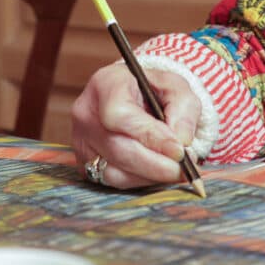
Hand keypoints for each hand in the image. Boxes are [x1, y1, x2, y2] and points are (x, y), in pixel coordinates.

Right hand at [71, 62, 200, 189]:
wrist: (133, 95)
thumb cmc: (154, 89)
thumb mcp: (176, 86)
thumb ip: (183, 108)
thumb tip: (182, 141)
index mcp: (106, 84)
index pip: (120, 115)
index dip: (150, 136)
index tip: (178, 150)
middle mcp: (86, 112)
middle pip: (116, 147)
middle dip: (154, 164)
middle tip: (183, 169)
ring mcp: (80, 140)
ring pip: (112, 170)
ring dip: (148, 176)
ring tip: (175, 171)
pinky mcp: (83, 161)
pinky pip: (110, 180)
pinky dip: (138, 180)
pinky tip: (157, 173)